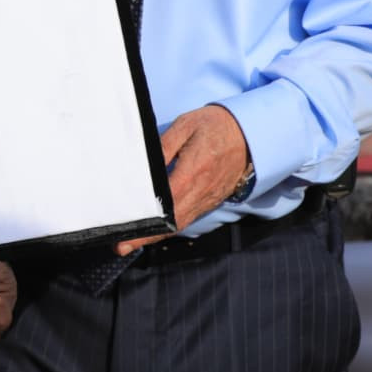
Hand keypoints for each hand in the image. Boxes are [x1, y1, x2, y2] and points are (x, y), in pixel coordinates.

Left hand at [118, 104, 250, 255]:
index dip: (147, 220)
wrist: (250, 134)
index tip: (128, 231)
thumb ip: (164, 146)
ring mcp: (208, 199)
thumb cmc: (215, 126)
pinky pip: (189, 218)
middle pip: (171, 222)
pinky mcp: (211, 201)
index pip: (166, 203)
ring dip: (157, 235)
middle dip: (147, 236)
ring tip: (134, 241)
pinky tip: (157, 229)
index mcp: (193, 171)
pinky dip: (172, 228)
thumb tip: (146, 167)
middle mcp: (201, 191)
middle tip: (121, 246)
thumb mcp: (186, 126)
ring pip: (180, 224)